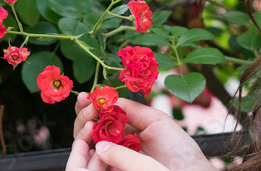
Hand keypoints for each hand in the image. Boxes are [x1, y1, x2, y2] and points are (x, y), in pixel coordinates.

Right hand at [71, 92, 213, 170]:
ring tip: (90, 120)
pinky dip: (86, 145)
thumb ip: (132, 109)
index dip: (91, 104)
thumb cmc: (178, 149)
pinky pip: (91, 160)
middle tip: (88, 106)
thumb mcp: (156, 121)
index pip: (102, 115)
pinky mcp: (111, 169)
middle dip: (84, 113)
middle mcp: (117, 142)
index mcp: (127, 128)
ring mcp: (112, 157)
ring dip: (82, 126)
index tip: (86, 96)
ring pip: (86, 141)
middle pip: (89, 126)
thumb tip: (108, 98)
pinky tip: (91, 133)